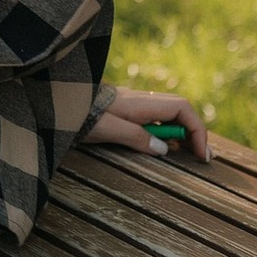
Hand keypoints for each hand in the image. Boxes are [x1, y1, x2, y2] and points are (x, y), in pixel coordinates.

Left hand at [81, 86, 210, 161]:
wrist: (54, 101)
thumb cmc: (77, 114)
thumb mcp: (107, 128)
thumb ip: (136, 137)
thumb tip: (164, 150)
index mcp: (140, 102)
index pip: (182, 108)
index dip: (197, 129)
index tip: (201, 154)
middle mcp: (139, 99)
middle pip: (178, 109)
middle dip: (193, 131)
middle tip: (200, 157)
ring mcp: (131, 104)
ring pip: (167, 114)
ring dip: (179, 133)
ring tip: (186, 155)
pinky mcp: (122, 111)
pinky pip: (153, 119)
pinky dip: (164, 132)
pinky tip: (160, 147)